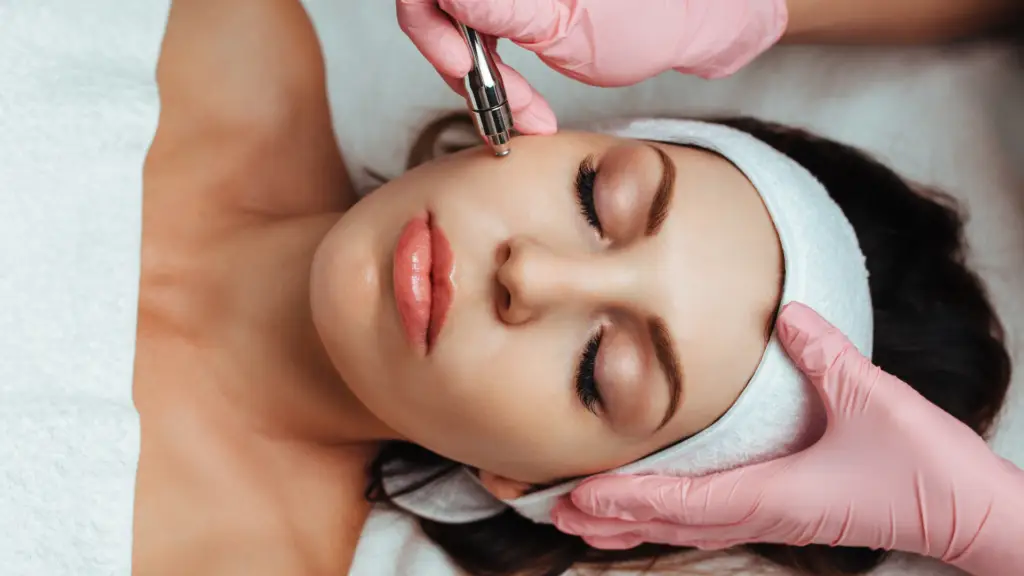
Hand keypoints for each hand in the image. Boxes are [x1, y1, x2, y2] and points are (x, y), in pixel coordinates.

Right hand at [396, 0, 788, 134]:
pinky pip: (482, 40)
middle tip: (504, 111)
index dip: (432, 30)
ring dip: (481, 82)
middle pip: (436, 12)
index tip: (465, 70)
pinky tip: (523, 106)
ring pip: (457, 33)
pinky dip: (495, 78)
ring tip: (523, 120)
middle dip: (461, 68)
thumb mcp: (568, 26)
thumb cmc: (651, 17)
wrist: (696, 21)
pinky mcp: (518, 7)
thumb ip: (498, 7)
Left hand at [552, 303, 1023, 572]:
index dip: (625, 498)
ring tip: (583, 521)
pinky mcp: (789, 513)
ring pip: (686, 528)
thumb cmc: (927, 472)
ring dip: (632, 524)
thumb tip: (787, 314)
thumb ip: (825, 355)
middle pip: (670, 522)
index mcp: (772, 493)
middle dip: (609, 518)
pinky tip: (659, 516)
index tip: (575, 494)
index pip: (679, 500)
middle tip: (553, 509)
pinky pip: (713, 522)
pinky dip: (671, 519)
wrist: (974, 517)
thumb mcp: (875, 400)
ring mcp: (775, 518)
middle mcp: (764, 512)